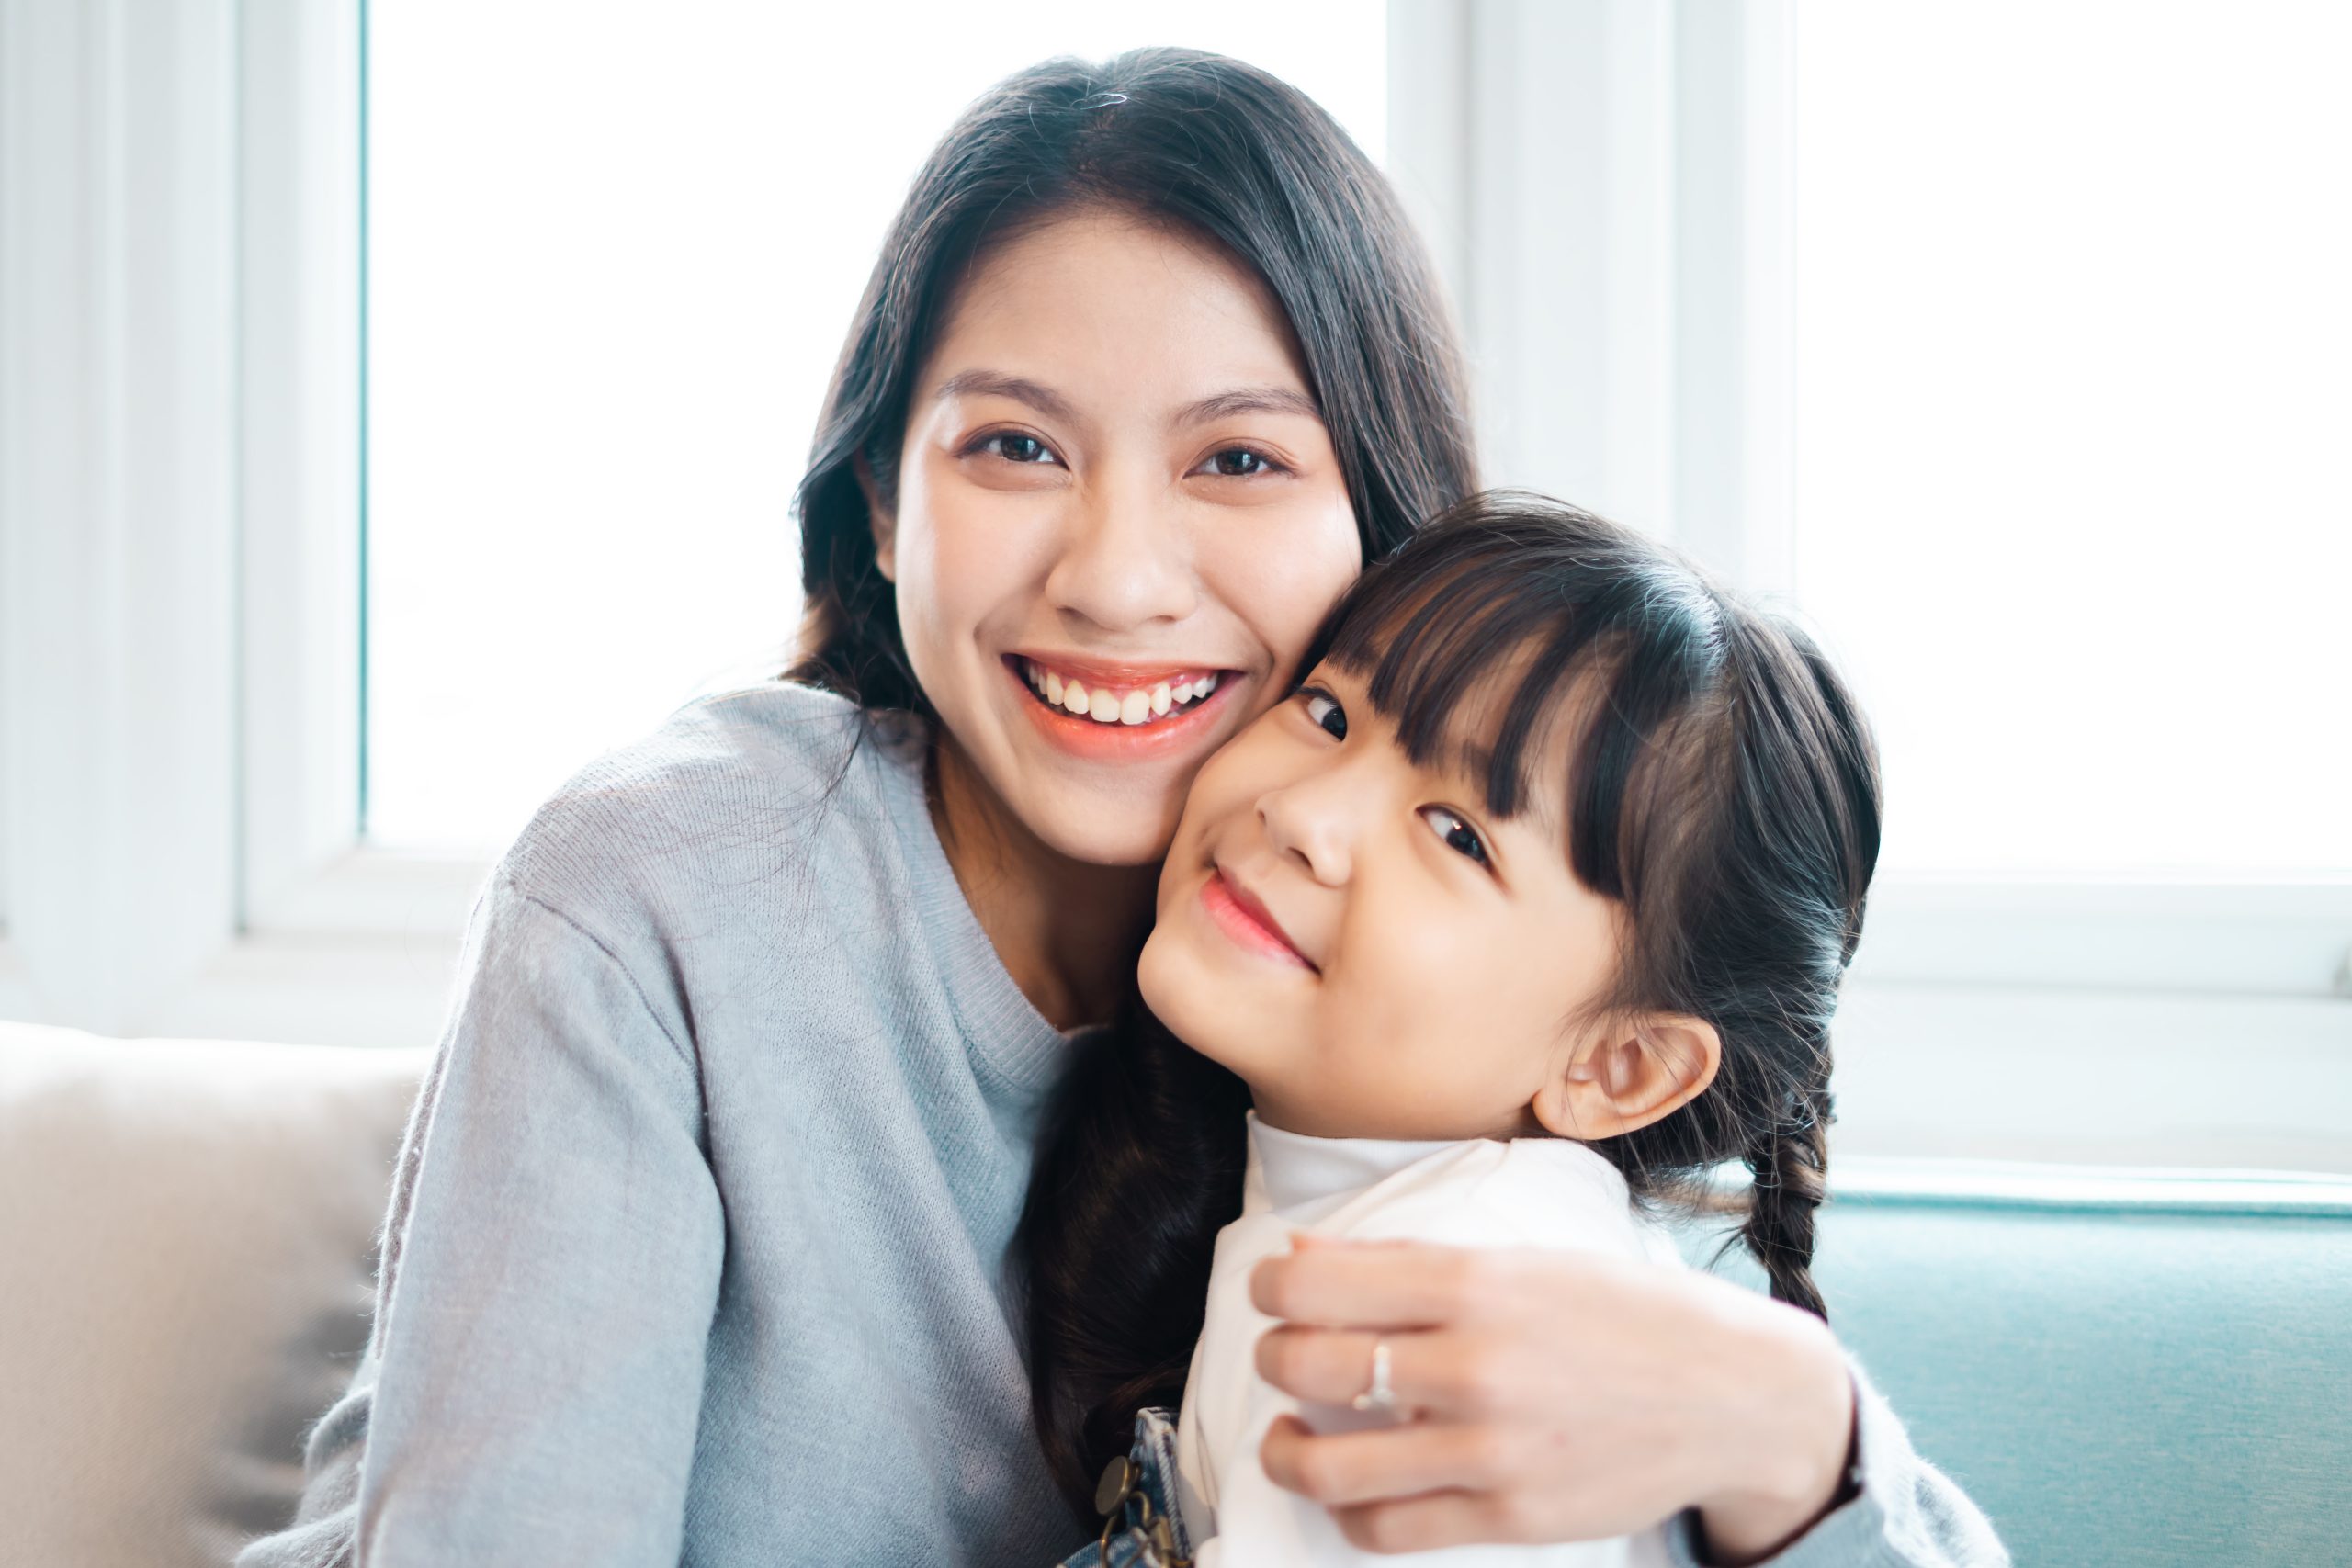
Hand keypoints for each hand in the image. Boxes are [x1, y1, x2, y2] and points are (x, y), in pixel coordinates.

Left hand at [1249, 1235, 1855, 1562]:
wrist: (1736, 1397)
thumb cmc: (1628, 1315)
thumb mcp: (1526, 1259)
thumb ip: (1409, 1260)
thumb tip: (1301, 1253)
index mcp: (1475, 1284)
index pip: (1316, 1284)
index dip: (1271, 1287)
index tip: (1274, 1290)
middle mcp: (1475, 1366)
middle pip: (1307, 1366)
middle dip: (1274, 1356)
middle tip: (1286, 1354)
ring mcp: (1490, 1452)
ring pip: (1328, 1466)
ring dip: (1286, 1448)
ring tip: (1293, 1433)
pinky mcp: (1508, 1518)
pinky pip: (1386, 1530)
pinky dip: (1347, 1509)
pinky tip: (1352, 1484)